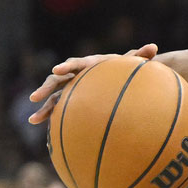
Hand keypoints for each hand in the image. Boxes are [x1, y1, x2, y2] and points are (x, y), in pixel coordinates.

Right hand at [27, 43, 157, 124]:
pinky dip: (54, 121)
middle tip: (34, 97)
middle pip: (56, 81)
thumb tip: (154, 47)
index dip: (65, 67)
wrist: (120, 79)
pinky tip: (48, 139)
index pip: (74, 64)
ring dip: (43, 108)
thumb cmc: (126, 69)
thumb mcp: (133, 63)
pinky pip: (60, 112)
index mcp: (88, 65)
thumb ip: (140, 56)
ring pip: (53, 99)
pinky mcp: (71, 104)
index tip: (57, 70)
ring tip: (32, 120)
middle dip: (44, 88)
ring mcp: (71, 91)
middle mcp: (75, 77)